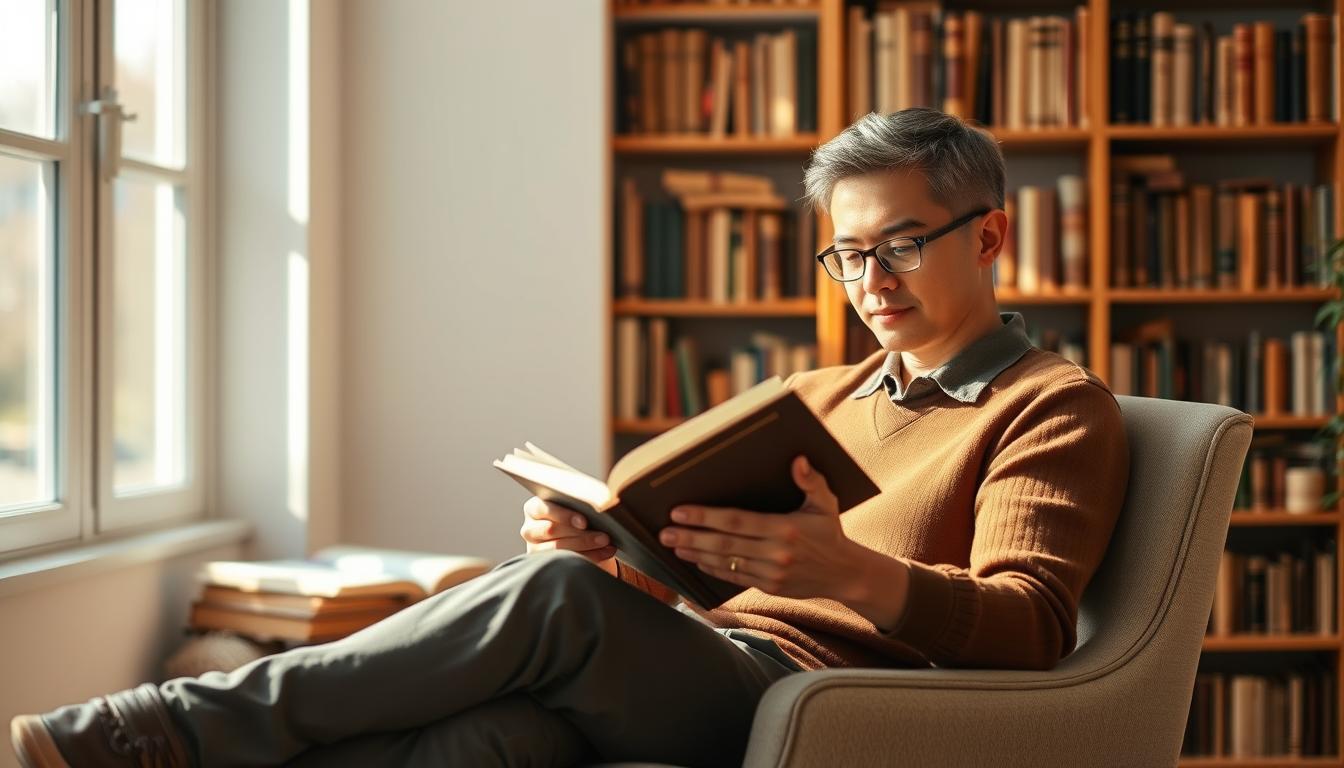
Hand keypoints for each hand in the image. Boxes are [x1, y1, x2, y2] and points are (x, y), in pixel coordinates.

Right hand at [519, 497, 617, 569]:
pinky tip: (605, 552)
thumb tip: (600, 504)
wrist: (572, 534)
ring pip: (559, 549)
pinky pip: (567, 562)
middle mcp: (529, 529)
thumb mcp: (572, 506)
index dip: (564, 515)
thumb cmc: (572, 513)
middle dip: (581, 534)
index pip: (542, 509)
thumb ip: (578, 503)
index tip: (584, 522)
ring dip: (587, 546)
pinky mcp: (545, 564)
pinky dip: (590, 557)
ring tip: (607, 544)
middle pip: (551, 531)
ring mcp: (535, 549)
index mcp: (533, 509)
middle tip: (604, 536)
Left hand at [658, 455, 859, 599]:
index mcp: (785, 528)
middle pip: (724, 543)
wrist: (844, 573)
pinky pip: (734, 577)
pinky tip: (695, 559)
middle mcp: (776, 552)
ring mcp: (771, 572)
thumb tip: (798, 460)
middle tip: (664, 532)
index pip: (737, 521)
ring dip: (696, 553)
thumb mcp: (826, 503)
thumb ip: (811, 480)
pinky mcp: (769, 586)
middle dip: (691, 536)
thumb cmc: (830, 532)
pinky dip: (712, 569)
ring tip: (673, 545)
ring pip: (725, 562)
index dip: (705, 517)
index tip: (680, 512)